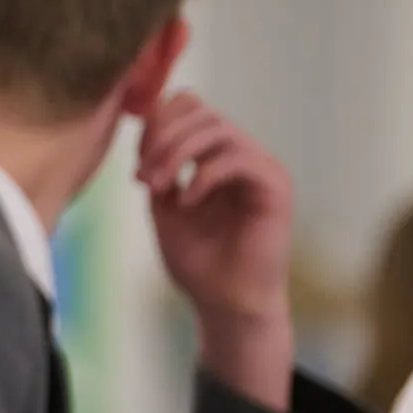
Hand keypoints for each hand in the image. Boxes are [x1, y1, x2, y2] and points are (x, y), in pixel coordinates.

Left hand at [137, 91, 294, 411]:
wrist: (225, 305)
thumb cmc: (197, 260)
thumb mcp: (161, 205)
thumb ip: (155, 166)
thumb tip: (142, 127)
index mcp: (215, 154)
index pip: (189, 106)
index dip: (156, 123)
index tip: (135, 161)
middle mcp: (242, 154)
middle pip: (201, 110)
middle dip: (161, 138)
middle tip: (143, 177)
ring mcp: (262, 168)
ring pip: (218, 128)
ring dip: (177, 153)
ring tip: (157, 187)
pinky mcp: (276, 187)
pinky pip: (238, 158)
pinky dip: (203, 175)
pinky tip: (186, 202)